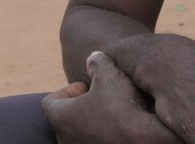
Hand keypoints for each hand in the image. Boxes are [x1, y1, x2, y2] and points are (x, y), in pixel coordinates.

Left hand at [42, 51, 180, 143]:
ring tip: (111, 113)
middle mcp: (64, 139)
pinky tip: (120, 127)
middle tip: (99, 99)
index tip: (87, 87)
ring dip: (90, 122)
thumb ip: (98, 63)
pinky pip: (92, 142)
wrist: (145, 139)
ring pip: (78, 134)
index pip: (49, 102)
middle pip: (63, 119)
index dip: (68, 90)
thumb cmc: (121, 108)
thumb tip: (94, 58)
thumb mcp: (109, 75)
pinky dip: (101, 134)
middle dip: (79, 106)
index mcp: (61, 118)